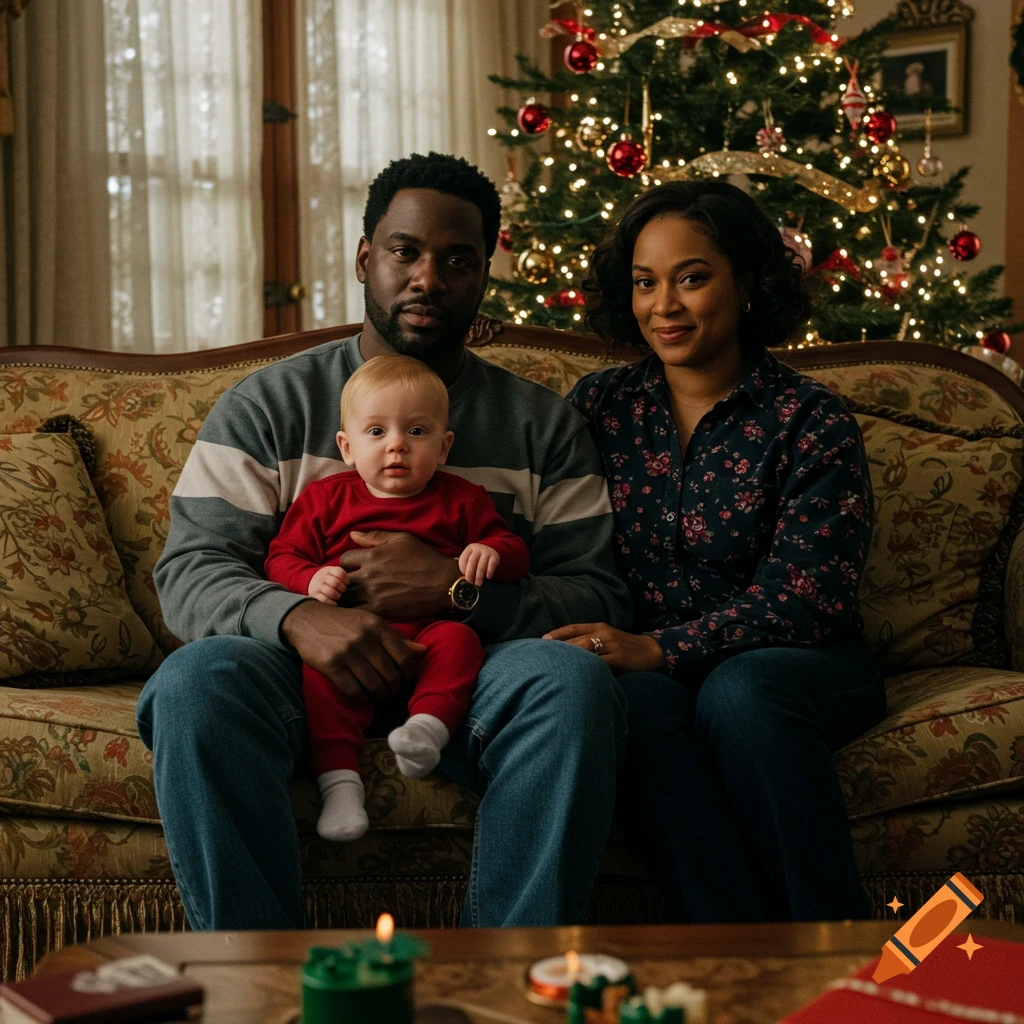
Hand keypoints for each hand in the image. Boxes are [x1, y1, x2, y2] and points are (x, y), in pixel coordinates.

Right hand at [281, 601, 425, 699]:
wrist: (307, 619)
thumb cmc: (345, 623)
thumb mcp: (372, 624)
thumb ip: (398, 639)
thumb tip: (424, 652)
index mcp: (378, 626)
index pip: (405, 658)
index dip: (410, 676)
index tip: (408, 683)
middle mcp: (365, 638)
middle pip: (392, 675)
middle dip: (397, 690)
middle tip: (395, 695)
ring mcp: (347, 652)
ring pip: (375, 686)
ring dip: (381, 697)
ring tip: (382, 698)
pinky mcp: (331, 665)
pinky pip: (354, 691)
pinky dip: (363, 699)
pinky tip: (365, 697)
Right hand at [308, 564, 348, 604]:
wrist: (308, 579)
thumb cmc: (325, 577)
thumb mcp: (331, 571)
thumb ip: (340, 574)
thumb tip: (353, 581)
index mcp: (329, 570)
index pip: (340, 572)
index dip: (346, 579)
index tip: (347, 583)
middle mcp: (323, 577)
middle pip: (336, 583)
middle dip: (342, 589)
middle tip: (342, 590)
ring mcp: (318, 585)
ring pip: (330, 592)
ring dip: (337, 596)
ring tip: (338, 596)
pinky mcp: (315, 594)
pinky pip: (324, 599)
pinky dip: (331, 603)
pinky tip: (335, 604)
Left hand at [339, 531, 462, 619]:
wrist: (444, 584)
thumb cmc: (425, 559)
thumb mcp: (401, 539)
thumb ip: (375, 537)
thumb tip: (353, 535)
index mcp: (372, 555)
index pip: (343, 560)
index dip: (347, 565)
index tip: (356, 570)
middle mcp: (369, 575)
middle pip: (340, 580)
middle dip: (343, 583)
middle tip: (352, 586)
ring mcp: (373, 594)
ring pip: (344, 599)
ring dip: (347, 598)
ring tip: (355, 599)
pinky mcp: (380, 611)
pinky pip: (356, 613)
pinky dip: (356, 612)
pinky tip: (364, 609)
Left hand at [459, 543, 499, 585]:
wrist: (491, 551)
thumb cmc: (478, 559)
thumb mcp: (470, 559)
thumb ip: (467, 567)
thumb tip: (469, 579)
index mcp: (469, 549)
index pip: (464, 559)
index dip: (463, 570)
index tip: (466, 578)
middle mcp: (478, 548)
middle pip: (472, 562)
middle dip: (470, 574)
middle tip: (471, 582)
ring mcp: (487, 551)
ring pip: (482, 565)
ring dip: (479, 576)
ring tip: (478, 583)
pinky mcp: (495, 556)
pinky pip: (491, 565)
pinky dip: (489, 572)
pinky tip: (488, 577)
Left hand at [542, 622, 665, 674]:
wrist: (653, 652)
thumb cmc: (625, 649)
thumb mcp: (607, 640)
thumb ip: (590, 642)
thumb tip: (565, 652)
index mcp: (599, 627)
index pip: (573, 628)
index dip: (556, 634)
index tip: (540, 641)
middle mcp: (603, 633)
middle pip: (576, 639)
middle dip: (558, 648)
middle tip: (542, 658)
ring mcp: (612, 645)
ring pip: (585, 650)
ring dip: (570, 658)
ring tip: (554, 667)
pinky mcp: (619, 658)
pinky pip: (600, 664)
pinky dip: (588, 669)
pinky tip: (577, 676)